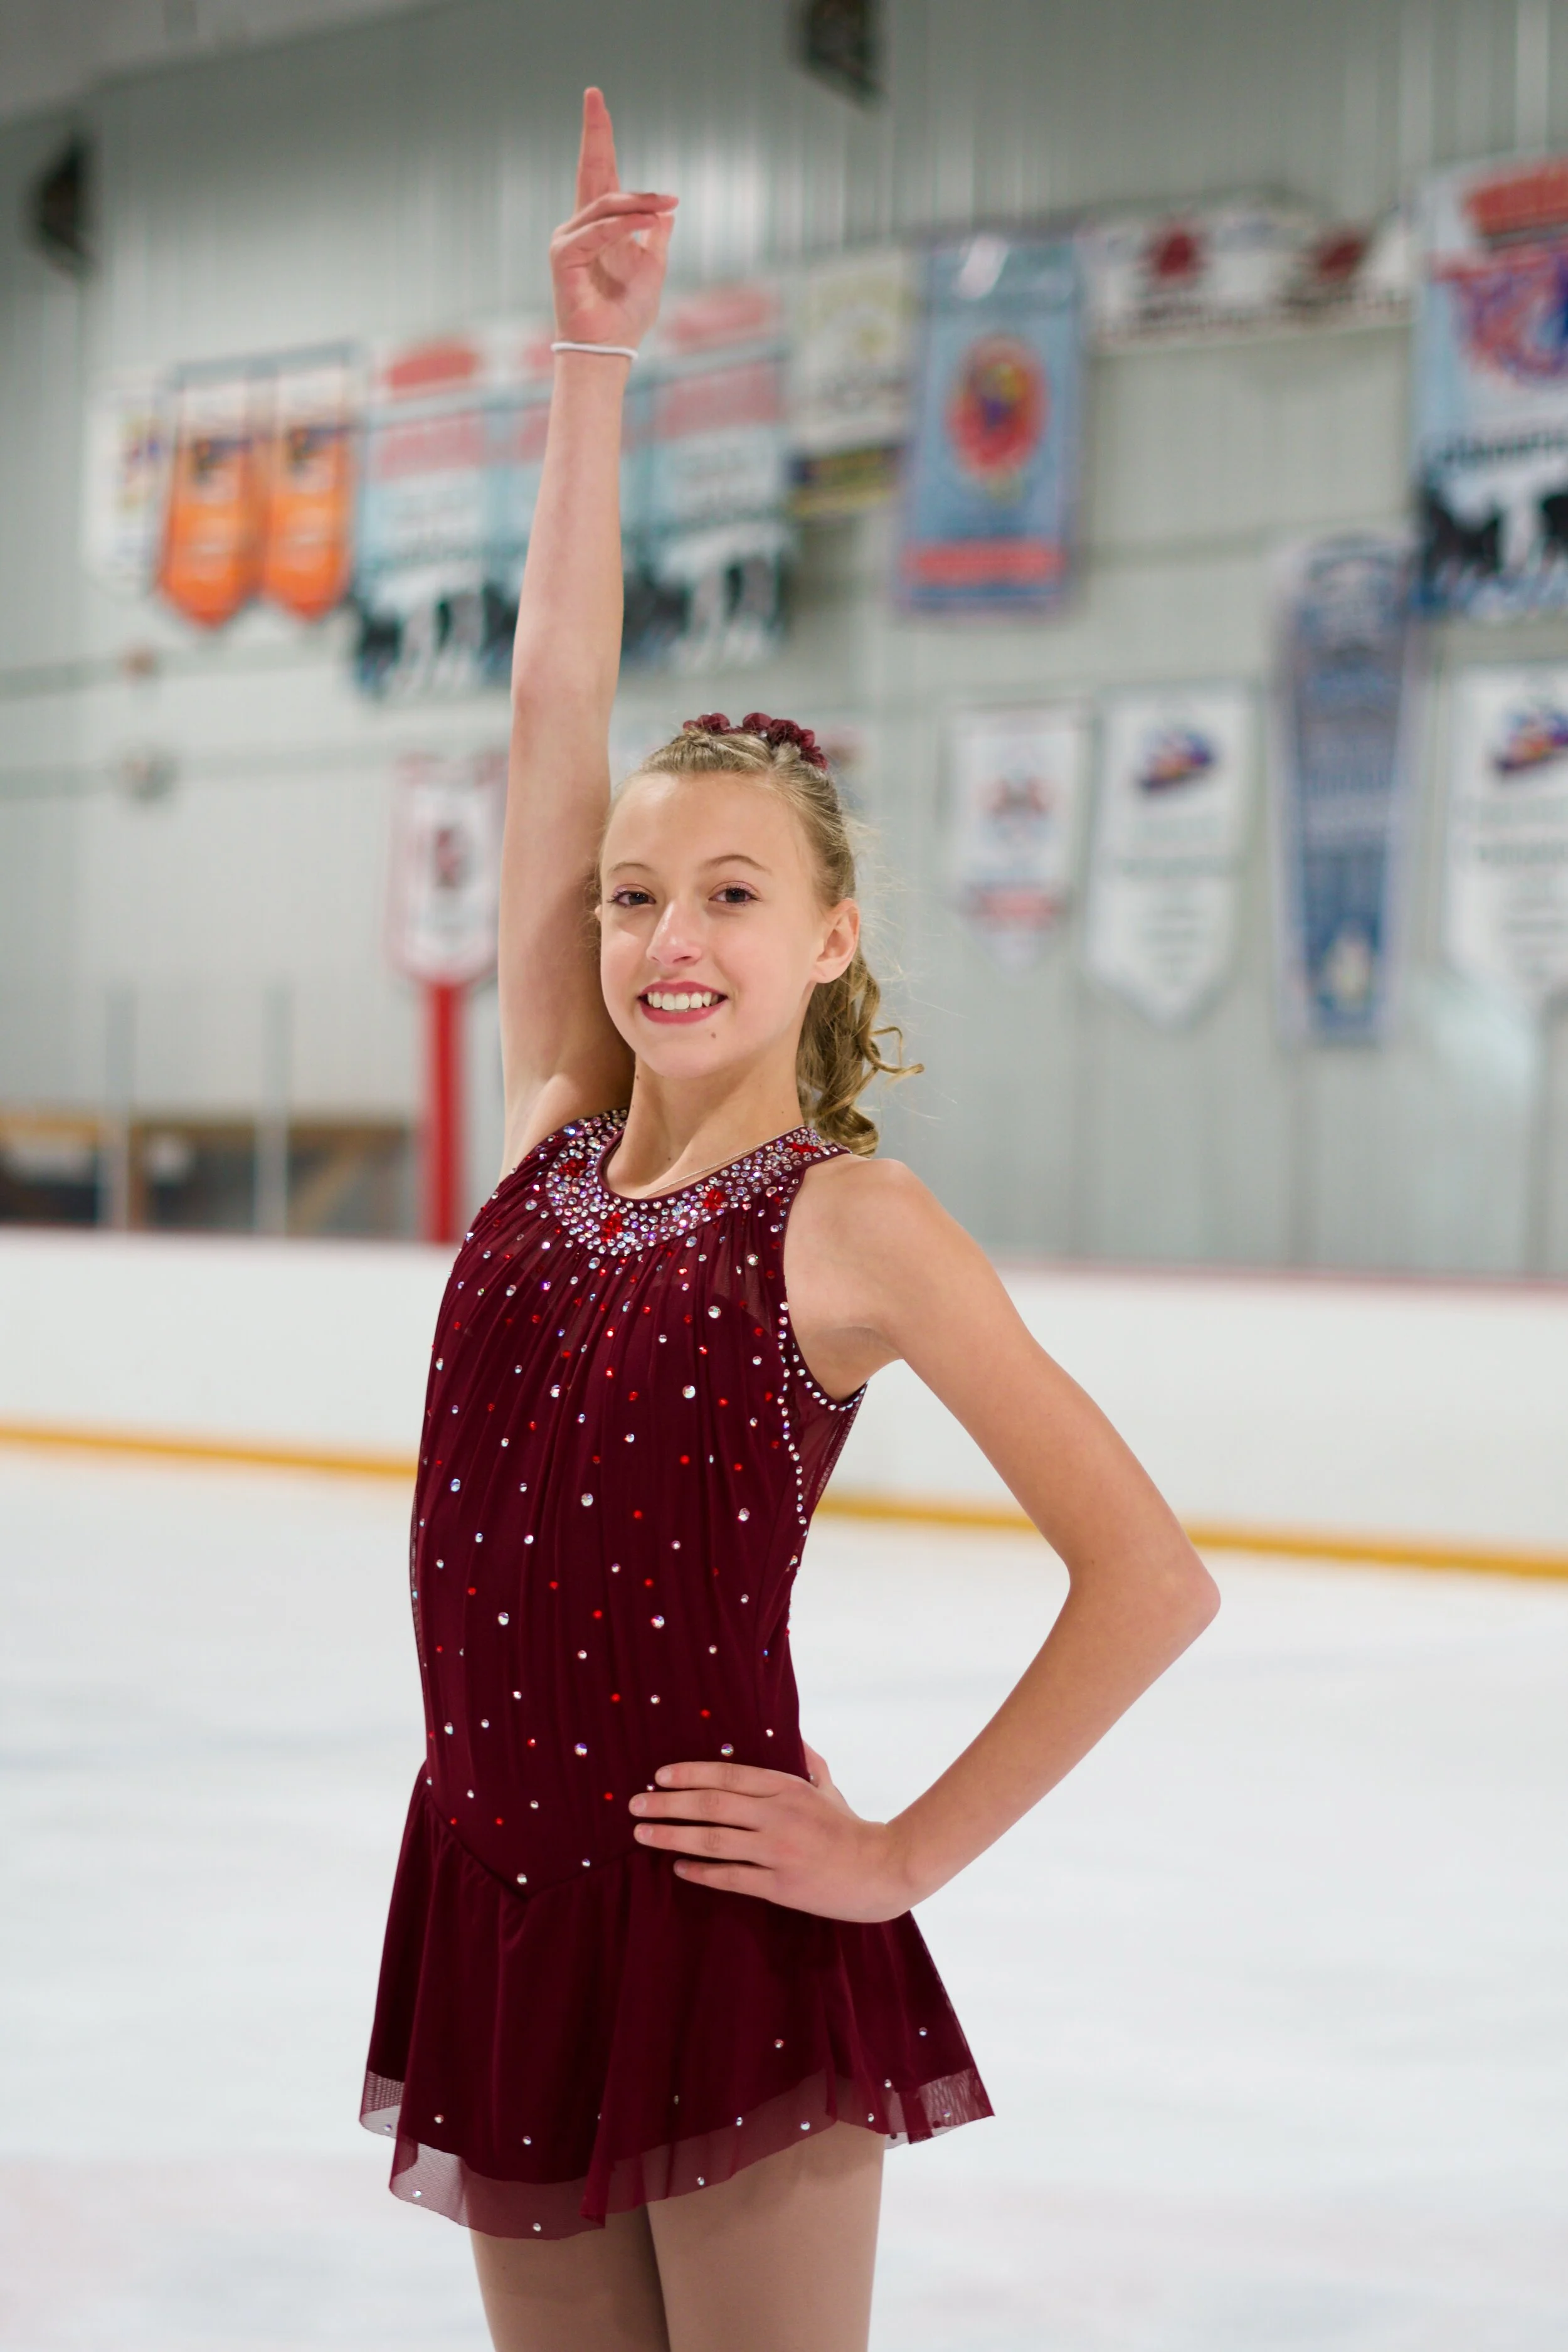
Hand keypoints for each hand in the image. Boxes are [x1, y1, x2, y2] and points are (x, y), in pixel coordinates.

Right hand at [551, 87, 675, 350]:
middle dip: (594, 133)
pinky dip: (625, 226)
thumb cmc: (627, 315)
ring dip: (638, 203)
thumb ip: (656, 236)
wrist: (610, 350)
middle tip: (595, 95)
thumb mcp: (654, 267)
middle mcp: (579, 228)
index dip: (600, 137)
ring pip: (605, 205)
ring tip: (666, 203)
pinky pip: (599, 231)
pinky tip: (649, 221)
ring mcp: (568, 241)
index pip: (600, 173)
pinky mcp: (563, 257)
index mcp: (600, 228)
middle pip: (590, 171)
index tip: (598, 102)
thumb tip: (667, 212)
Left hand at [628, 1742, 914, 1922]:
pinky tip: (678, 1869)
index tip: (659, 1776)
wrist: (884, 1869)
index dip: (689, 1773)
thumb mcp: (827, 1788)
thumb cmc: (850, 1828)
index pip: (727, 1774)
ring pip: (713, 1841)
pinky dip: (701, 1873)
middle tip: (634, 1805)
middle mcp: (777, 1815)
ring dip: (673, 1837)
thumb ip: (807, 1762)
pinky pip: (731, 1877)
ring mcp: (777, 1851)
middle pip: (711, 1805)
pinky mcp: (780, 1885)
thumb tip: (793, 1736)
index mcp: (786, 1787)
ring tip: (642, 1835)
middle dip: (668, 1804)